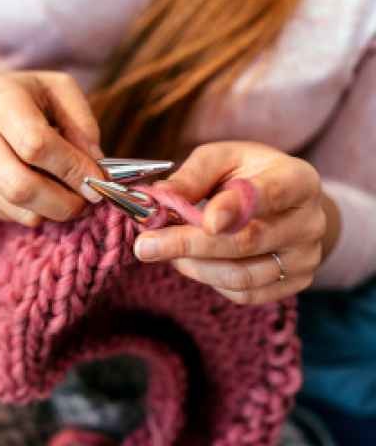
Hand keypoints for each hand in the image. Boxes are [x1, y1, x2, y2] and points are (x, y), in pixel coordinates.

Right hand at [0, 66, 103, 225]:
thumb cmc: (19, 95)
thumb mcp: (57, 89)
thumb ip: (82, 123)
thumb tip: (95, 166)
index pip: (36, 145)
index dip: (72, 168)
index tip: (97, 178)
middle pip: (21, 187)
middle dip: (64, 202)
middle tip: (88, 199)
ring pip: (18, 209)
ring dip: (54, 211)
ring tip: (71, 197)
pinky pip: (10, 215)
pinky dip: (37, 211)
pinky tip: (45, 193)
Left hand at [133, 142, 335, 304]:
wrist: (288, 204)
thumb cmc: (249, 174)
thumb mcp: (223, 158)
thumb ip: (193, 174)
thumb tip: (160, 196)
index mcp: (298, 180)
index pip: (270, 195)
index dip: (236, 208)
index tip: (205, 220)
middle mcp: (309, 223)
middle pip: (247, 241)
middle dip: (189, 244)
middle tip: (145, 245)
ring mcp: (304, 259)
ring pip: (241, 276)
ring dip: (192, 265)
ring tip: (161, 249)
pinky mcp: (292, 284)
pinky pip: (244, 294)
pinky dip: (207, 280)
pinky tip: (188, 261)